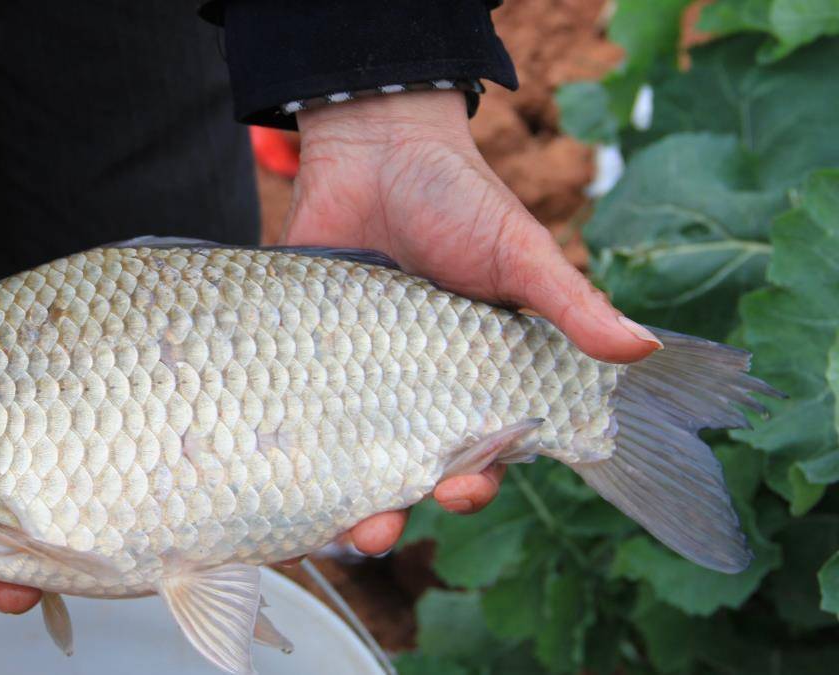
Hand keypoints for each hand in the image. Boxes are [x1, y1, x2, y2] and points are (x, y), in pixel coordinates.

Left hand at [283, 90, 662, 556]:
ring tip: (338, 523)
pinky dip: (287, 446)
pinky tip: (278, 473)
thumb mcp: (518, 250)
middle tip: (382, 525)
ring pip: (346, 456)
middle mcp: (411, 386)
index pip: (479, 451)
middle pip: (405, 472)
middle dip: (396, 512)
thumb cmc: (458, 197)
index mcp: (470, 377)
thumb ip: (569, 303)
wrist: (374, 145)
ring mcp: (352, 374)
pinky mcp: (301, 353)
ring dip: (341, 499)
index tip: (464, 486)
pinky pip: (293, 410)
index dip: (473, 481)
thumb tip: (643, 351)